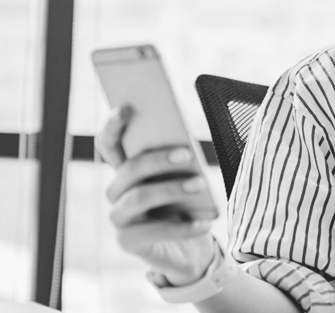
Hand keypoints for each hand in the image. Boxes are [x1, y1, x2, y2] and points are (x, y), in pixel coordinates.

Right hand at [96, 106, 216, 285]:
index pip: (109, 145)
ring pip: (139, 197)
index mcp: (126, 170)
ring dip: (171, 189)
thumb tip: (184, 145)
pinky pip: (155, 232)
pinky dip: (183, 227)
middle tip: (188, 154)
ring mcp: (119, 218)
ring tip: (200, 185)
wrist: (188, 248)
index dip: (113, 126)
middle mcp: (116, 192)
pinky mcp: (128, 242)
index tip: (127, 107)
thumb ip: (178, 161)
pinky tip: (205, 223)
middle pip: (129, 169)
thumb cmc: (186, 204)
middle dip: (158, 159)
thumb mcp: (184, 179)